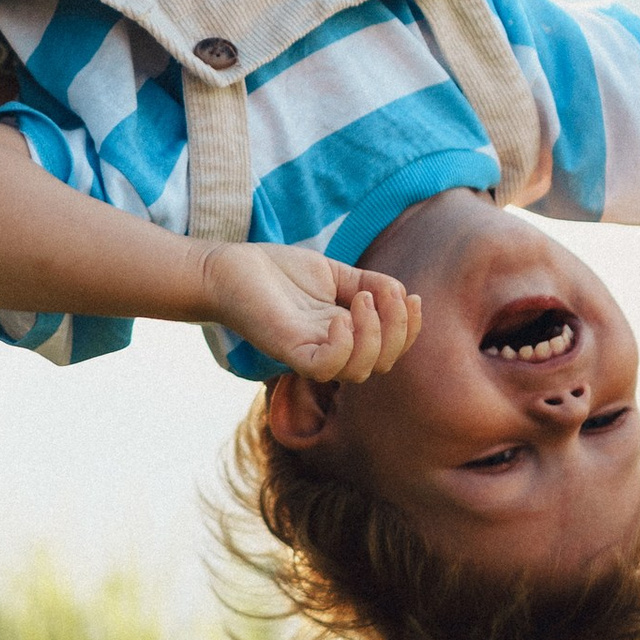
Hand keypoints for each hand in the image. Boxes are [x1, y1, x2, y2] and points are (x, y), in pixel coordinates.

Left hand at [198, 245, 419, 384]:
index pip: (391, 349)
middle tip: (383, 295)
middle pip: (382, 363)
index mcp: (346, 334)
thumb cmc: (278, 272)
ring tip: (359, 299)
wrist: (230, 268)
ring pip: (359, 372)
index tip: (410, 296)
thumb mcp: (335, 273)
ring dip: (374, 335)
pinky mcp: (288, 350)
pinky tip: (339, 319)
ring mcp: (309, 352)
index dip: (410, 329)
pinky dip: (343, 347)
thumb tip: (400, 293)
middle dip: (398, 330)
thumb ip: (370, 282)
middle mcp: (331, 349)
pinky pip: (325, 368)